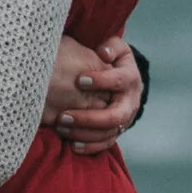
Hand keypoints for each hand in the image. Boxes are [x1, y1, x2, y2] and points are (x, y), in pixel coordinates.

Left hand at [45, 32, 141, 153]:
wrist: (124, 78)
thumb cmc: (112, 59)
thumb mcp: (114, 47)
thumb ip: (110, 46)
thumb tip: (102, 52)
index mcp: (130, 79)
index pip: (119, 81)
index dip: (101, 81)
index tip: (79, 79)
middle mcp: (130, 102)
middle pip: (115, 116)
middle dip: (89, 118)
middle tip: (63, 115)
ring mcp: (125, 119)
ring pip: (108, 133)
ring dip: (84, 133)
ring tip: (60, 127)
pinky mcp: (116, 131)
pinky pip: (105, 143)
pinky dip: (90, 147)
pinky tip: (72, 145)